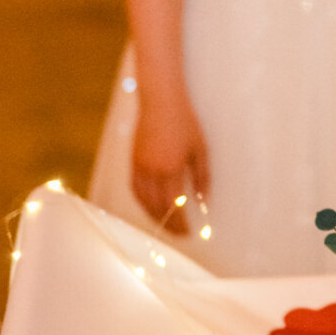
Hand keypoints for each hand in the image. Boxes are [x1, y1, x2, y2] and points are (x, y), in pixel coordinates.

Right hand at [131, 95, 209, 232]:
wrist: (161, 101)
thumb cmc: (185, 122)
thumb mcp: (200, 149)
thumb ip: (202, 177)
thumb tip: (203, 201)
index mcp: (170, 169)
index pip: (173, 206)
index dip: (180, 223)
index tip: (188, 233)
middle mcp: (151, 171)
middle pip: (156, 208)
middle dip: (167, 224)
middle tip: (178, 233)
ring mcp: (139, 166)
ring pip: (142, 201)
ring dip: (153, 216)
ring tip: (165, 224)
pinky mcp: (132, 161)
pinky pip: (134, 190)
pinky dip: (142, 202)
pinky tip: (150, 207)